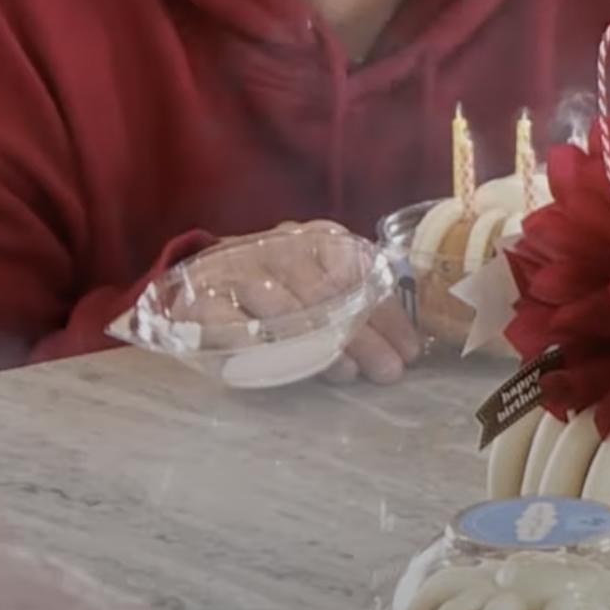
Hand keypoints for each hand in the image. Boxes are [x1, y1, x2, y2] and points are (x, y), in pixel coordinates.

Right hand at [185, 220, 422, 384]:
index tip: (408, 350)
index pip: (358, 271)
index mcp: (314, 237)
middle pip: (324, 291)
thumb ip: (359, 310)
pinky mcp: (201, 295)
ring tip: (345, 372)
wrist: (202, 279)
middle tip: (386, 371)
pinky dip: (251, 339)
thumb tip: (406, 351)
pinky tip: (277, 362)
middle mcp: (278, 245)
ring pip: (279, 302)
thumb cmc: (277, 288)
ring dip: (315, 341)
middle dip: (360, 334)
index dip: (386, 313)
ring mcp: (237, 268)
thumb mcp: (320, 288)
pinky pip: (226, 317)